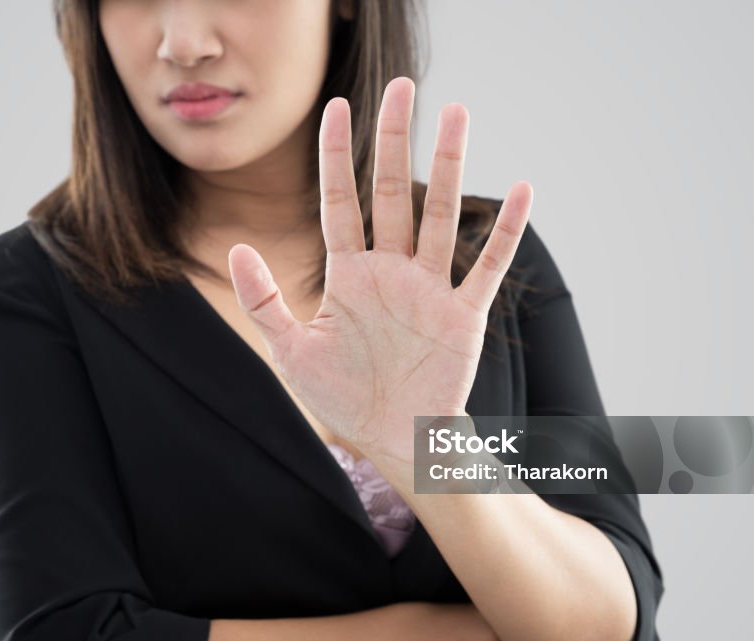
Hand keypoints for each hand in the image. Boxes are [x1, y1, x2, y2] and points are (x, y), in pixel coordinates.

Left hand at [227, 76, 532, 481]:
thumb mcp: (291, 350)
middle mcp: (389, 270)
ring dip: (449, 166)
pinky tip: (519, 189)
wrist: (391, 438)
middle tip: (402, 87)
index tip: (337, 106)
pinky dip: (503, 232)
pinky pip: (485, 266)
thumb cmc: (341, 396)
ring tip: (456, 113)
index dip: (336, 155)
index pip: (339, 202)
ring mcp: (428, 288)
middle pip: (392, 192)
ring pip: (438, 215)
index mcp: (347, 274)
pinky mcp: (463, 315)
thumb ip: (264, 299)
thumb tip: (235, 247)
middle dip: (394, 140)